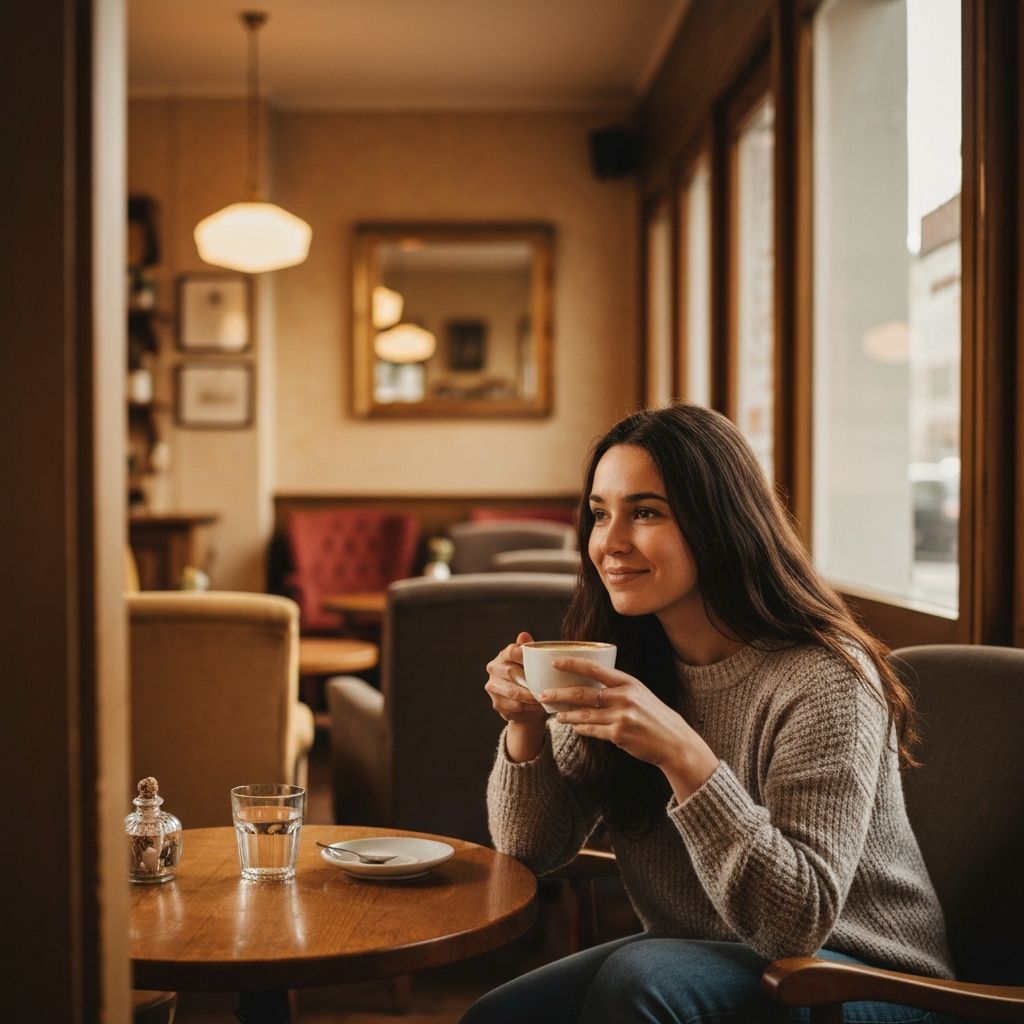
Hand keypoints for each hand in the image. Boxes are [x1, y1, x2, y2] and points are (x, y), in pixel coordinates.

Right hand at [484, 632, 547, 762]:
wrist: (527, 703)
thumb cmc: (531, 677)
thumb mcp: (532, 663)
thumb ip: (529, 649)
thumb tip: (524, 634)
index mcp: (503, 655)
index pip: (511, 652)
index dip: (524, 656)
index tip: (539, 663)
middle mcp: (493, 669)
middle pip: (511, 672)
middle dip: (529, 680)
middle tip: (545, 686)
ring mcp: (492, 686)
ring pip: (513, 692)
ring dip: (530, 696)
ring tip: (543, 698)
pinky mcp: (496, 703)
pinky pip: (514, 706)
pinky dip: (528, 708)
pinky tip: (537, 707)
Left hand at [542, 657, 718, 800]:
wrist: (673, 742)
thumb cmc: (654, 716)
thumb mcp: (639, 694)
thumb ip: (616, 688)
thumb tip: (589, 683)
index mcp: (628, 682)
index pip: (595, 668)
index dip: (572, 664)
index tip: (555, 662)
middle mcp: (624, 697)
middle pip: (583, 693)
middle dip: (559, 694)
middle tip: (542, 694)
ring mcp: (621, 716)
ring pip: (584, 714)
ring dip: (567, 714)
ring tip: (556, 714)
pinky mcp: (618, 735)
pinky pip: (592, 730)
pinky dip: (581, 729)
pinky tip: (575, 727)